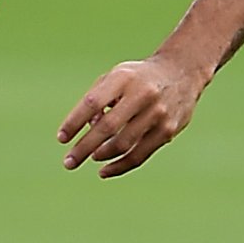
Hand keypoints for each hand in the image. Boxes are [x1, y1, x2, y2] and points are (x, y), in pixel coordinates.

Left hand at [59, 53, 209, 179]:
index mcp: (124, 78)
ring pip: (123, 144)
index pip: (93, 102)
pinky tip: (105, 170)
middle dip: (84, 147)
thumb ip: (97, 100)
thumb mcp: (116, 77)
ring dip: (102, 155)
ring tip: (90, 157)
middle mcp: (142, 94)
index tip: (61, 138)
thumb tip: (87, 131)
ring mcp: (157, 114)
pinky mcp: (168, 131)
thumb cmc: (138, 78)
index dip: (74, 122)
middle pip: (107, 127)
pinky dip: (119, 166)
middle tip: (68, 162)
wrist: (182, 72)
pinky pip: (139, 155)